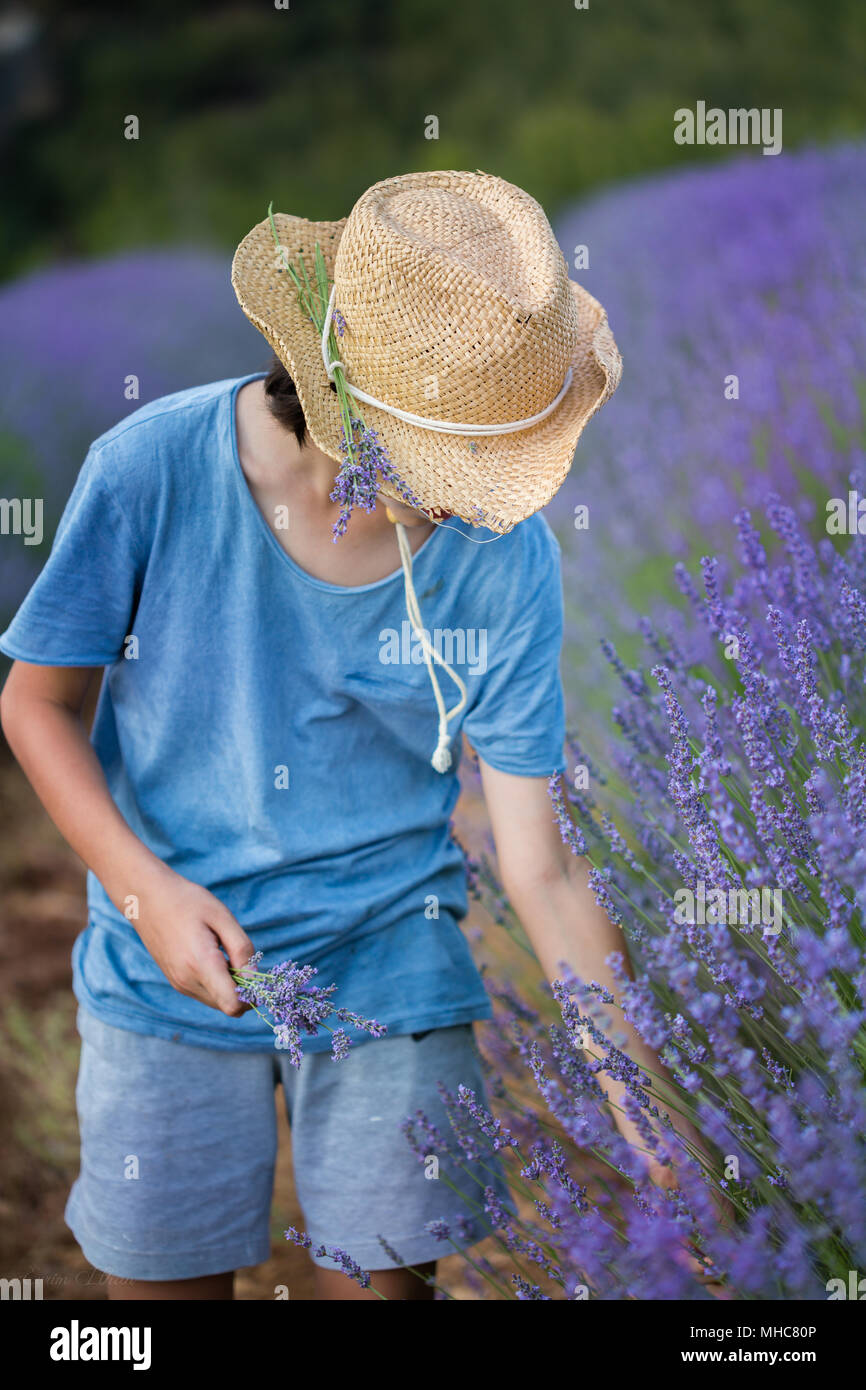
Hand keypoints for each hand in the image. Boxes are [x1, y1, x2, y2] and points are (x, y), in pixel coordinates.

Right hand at [125, 864, 254, 1015]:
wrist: (147, 899)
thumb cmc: (188, 902)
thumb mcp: (222, 917)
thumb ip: (242, 949)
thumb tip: (255, 978)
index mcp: (200, 964)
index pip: (233, 1005)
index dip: (253, 996)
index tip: (259, 975)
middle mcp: (187, 981)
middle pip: (228, 1007)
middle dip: (244, 990)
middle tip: (244, 959)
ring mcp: (179, 984)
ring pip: (217, 1002)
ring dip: (230, 986)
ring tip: (225, 953)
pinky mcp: (175, 982)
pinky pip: (205, 993)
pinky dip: (217, 983)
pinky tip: (214, 956)